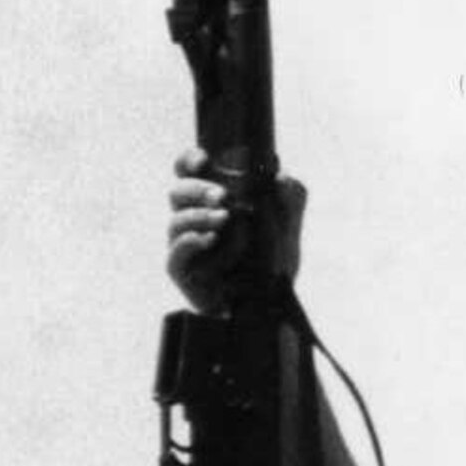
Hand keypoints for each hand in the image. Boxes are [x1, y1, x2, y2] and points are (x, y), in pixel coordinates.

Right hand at [166, 148, 307, 312]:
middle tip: (224, 196)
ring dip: (198, 216)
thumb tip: (282, 177)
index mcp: (211, 203)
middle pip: (177, 192)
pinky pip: (174, 254)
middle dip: (198, 189)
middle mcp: (193, 220)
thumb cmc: (270, 264)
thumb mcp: (288, 230)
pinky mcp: (182, 272)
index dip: (189, 160)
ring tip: (225, 219)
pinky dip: (190, 242)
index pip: (188, 173)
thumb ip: (291, 202)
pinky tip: (210, 239)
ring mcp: (184, 246)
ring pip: (175, 221)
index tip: (203, 158)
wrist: (267, 307)